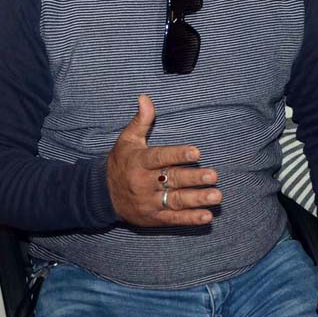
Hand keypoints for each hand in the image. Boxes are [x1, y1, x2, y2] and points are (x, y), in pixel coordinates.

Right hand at [105, 95, 220, 226]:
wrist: (101, 194)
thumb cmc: (121, 162)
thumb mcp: (127, 139)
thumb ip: (141, 120)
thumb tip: (145, 97)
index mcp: (139, 161)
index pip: (160, 157)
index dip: (178, 155)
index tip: (196, 152)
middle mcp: (144, 182)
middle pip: (172, 179)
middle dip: (194, 178)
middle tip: (213, 176)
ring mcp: (149, 202)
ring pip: (175, 201)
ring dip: (197, 199)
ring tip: (216, 196)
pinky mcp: (153, 217)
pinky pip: (173, 219)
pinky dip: (190, 218)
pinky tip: (207, 216)